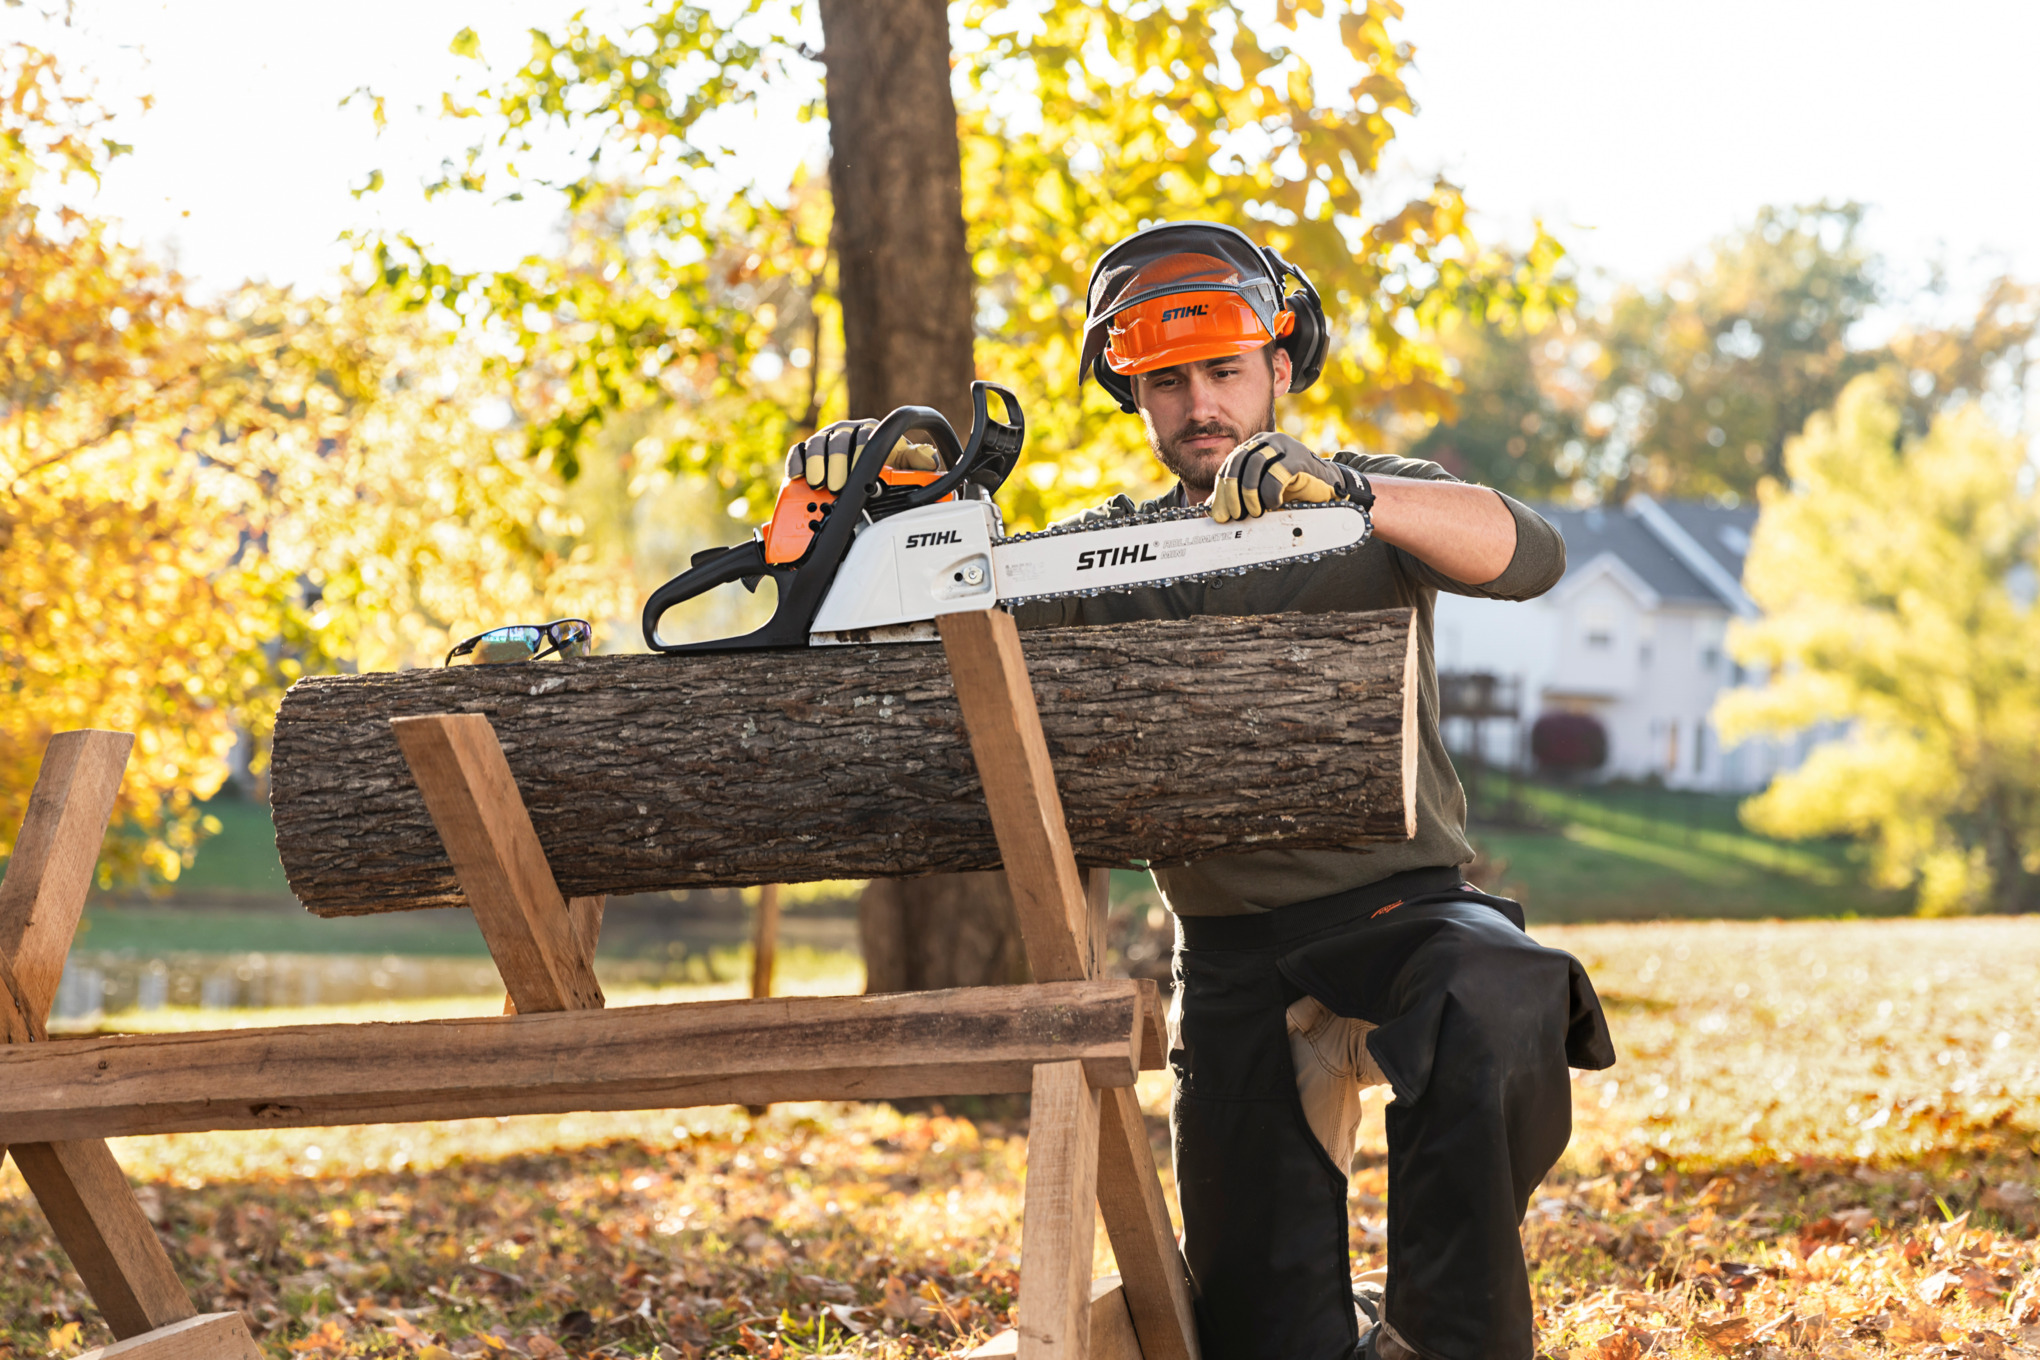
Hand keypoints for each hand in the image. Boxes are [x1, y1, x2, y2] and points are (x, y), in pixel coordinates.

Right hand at [785, 419, 943, 492]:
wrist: (870, 470)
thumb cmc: (888, 465)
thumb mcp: (905, 464)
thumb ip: (917, 461)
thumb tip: (928, 458)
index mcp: (871, 431)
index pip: (864, 437)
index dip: (859, 456)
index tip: (858, 476)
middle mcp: (848, 431)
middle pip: (838, 441)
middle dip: (836, 465)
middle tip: (837, 487)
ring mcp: (827, 438)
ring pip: (817, 444)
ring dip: (816, 464)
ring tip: (818, 485)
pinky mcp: (808, 448)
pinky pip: (799, 450)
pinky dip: (797, 462)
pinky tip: (797, 476)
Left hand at [1210, 432, 1364, 522]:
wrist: (1326, 488)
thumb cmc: (1291, 491)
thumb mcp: (1260, 493)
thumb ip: (1238, 497)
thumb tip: (1211, 512)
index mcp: (1253, 447)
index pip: (1229, 466)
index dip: (1221, 491)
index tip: (1220, 515)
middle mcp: (1266, 441)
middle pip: (1238, 462)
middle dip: (1232, 492)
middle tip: (1235, 516)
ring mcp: (1283, 445)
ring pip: (1254, 465)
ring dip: (1249, 493)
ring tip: (1255, 512)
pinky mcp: (1298, 457)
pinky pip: (1276, 474)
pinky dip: (1270, 493)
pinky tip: (1274, 504)